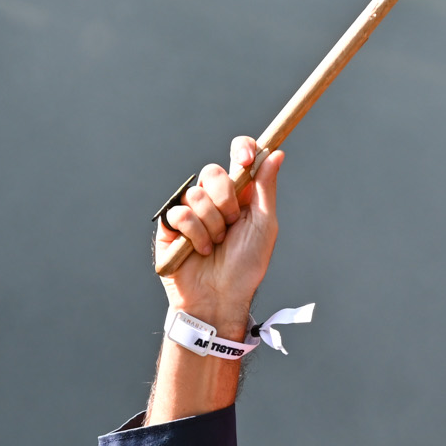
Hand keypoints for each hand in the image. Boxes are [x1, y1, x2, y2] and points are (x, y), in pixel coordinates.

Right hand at [155, 136, 282, 336]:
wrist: (221, 297)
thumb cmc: (246, 266)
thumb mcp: (264, 225)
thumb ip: (266, 188)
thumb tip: (276, 153)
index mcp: (239, 194)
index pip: (237, 157)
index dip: (240, 148)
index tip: (245, 157)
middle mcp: (213, 199)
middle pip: (213, 172)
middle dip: (225, 199)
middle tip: (232, 222)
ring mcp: (190, 212)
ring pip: (195, 194)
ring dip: (211, 223)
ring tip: (215, 244)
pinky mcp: (170, 228)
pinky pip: (178, 213)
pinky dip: (194, 233)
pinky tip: (199, 250)